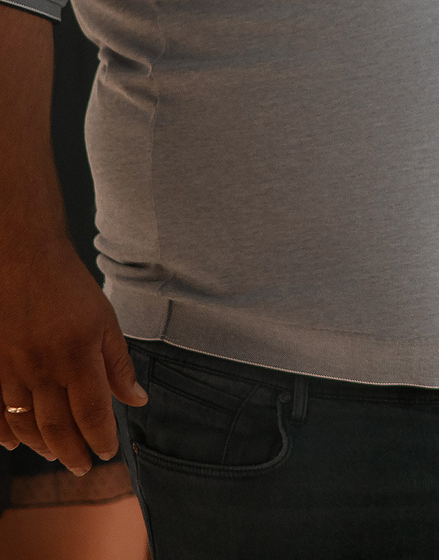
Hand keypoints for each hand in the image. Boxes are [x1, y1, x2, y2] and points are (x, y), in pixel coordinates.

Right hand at [0, 239, 145, 472]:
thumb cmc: (69, 287)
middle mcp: (42, 369)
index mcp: (78, 356)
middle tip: (82, 468)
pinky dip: (3, 432)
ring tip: (57, 456)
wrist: (20, 259)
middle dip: (72, 453)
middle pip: (57, 427)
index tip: (106, 454)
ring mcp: (10, 370)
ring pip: (24, 424)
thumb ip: (118, 364)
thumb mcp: (105, 320)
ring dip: (41, 446)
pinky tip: (13, 444)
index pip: (92, 413)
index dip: (100, 438)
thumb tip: (137, 400)